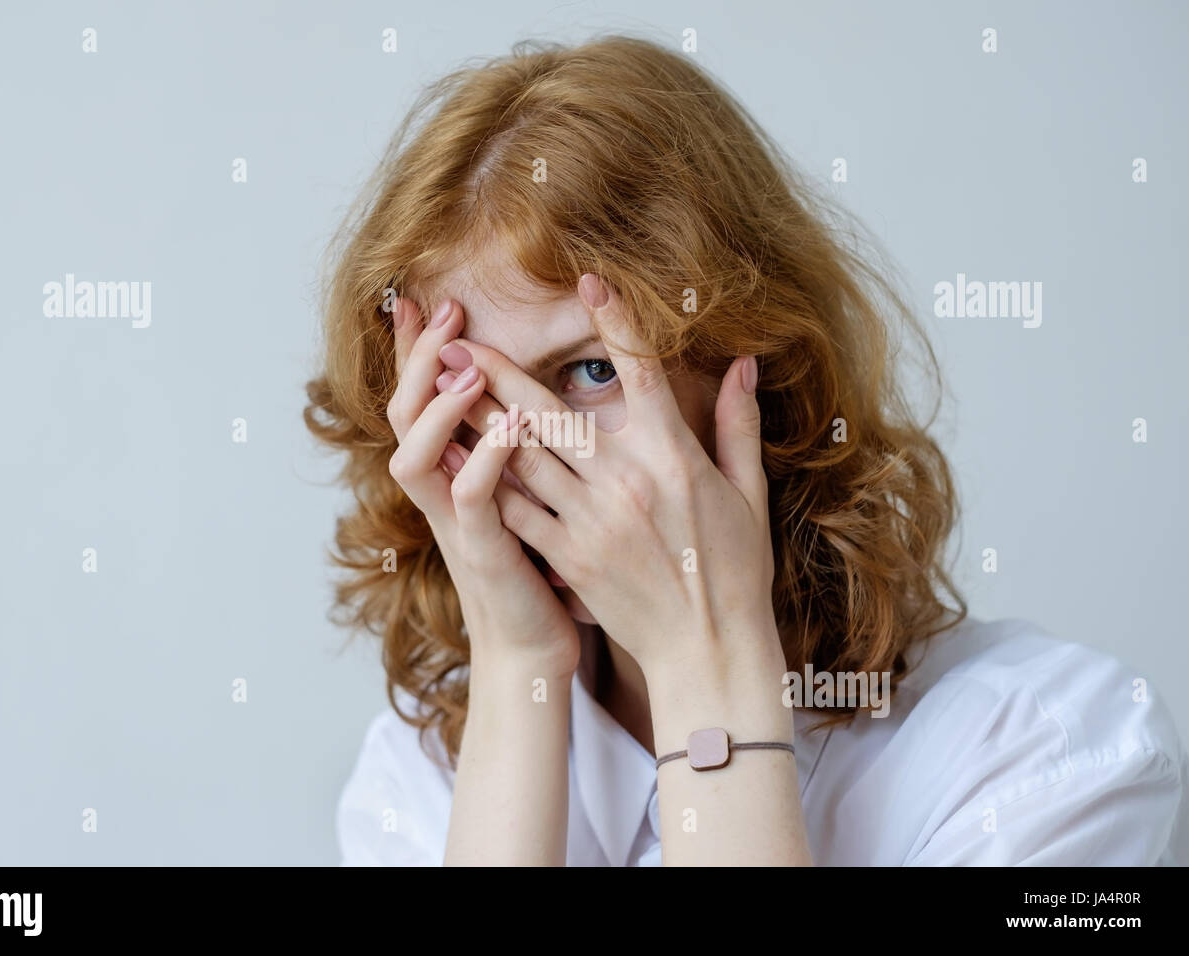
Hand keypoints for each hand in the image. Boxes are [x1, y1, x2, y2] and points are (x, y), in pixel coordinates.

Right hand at [385, 297, 579, 677]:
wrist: (533, 647)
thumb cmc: (536, 570)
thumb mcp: (519, 496)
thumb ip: (513, 447)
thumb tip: (527, 394)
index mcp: (448, 474)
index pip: (419, 400)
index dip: (410, 352)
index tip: (415, 297)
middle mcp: (439, 494)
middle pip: (402, 416)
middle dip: (419, 361)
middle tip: (446, 312)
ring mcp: (455, 524)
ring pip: (415, 457)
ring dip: (439, 409)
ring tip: (469, 370)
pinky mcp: (483, 553)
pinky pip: (468, 502)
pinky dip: (483, 461)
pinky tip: (511, 428)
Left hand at [435, 276, 784, 694]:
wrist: (709, 649)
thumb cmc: (735, 571)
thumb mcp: (747, 493)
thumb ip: (737, 424)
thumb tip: (742, 363)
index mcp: (672, 456)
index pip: (640, 372)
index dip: (614, 322)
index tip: (587, 280)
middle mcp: (624, 480)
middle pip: (552, 411)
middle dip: (499, 371)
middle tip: (458, 339)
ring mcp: (590, 519)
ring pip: (522, 456)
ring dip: (477, 417)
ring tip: (441, 386)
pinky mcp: (567, 556)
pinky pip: (514, 510)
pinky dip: (484, 480)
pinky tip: (453, 455)